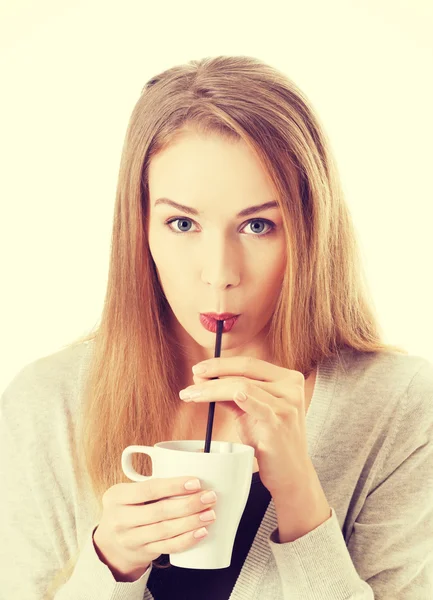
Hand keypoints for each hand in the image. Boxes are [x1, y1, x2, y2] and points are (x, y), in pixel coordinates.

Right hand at [93, 476, 217, 581]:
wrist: (111, 543)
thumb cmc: (130, 507)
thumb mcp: (130, 492)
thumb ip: (155, 480)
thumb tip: (197, 456)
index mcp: (117, 496)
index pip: (148, 489)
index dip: (174, 486)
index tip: (196, 482)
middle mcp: (120, 518)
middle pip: (159, 511)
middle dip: (188, 504)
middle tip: (210, 497)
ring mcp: (130, 539)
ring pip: (165, 530)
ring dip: (191, 522)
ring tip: (210, 514)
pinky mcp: (142, 553)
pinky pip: (167, 547)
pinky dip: (186, 540)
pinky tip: (201, 532)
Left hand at [179, 356, 313, 497]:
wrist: (290, 473)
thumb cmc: (269, 440)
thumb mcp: (249, 412)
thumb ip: (231, 394)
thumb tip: (202, 379)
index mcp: (287, 379)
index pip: (249, 364)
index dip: (221, 364)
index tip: (199, 368)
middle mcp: (291, 387)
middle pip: (244, 373)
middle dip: (213, 374)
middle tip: (192, 378)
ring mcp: (288, 404)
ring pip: (242, 386)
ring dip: (212, 389)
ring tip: (191, 394)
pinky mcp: (280, 422)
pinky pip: (256, 406)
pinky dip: (240, 397)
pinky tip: (225, 395)